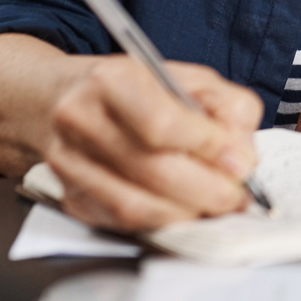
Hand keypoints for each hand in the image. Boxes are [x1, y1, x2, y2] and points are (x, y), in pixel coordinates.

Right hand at [46, 57, 262, 231]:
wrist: (58, 98)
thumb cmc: (131, 88)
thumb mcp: (186, 78)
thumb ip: (227, 108)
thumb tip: (242, 157)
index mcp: (111, 81)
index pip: (161, 123)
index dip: (208, 147)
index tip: (239, 161)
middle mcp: (81, 120)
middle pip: (153, 171)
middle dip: (208, 190)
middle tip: (236, 195)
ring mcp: (69, 164)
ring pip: (137, 206)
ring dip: (187, 213)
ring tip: (213, 205)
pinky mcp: (71, 198)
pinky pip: (123, 223)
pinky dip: (163, 222)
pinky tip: (183, 210)